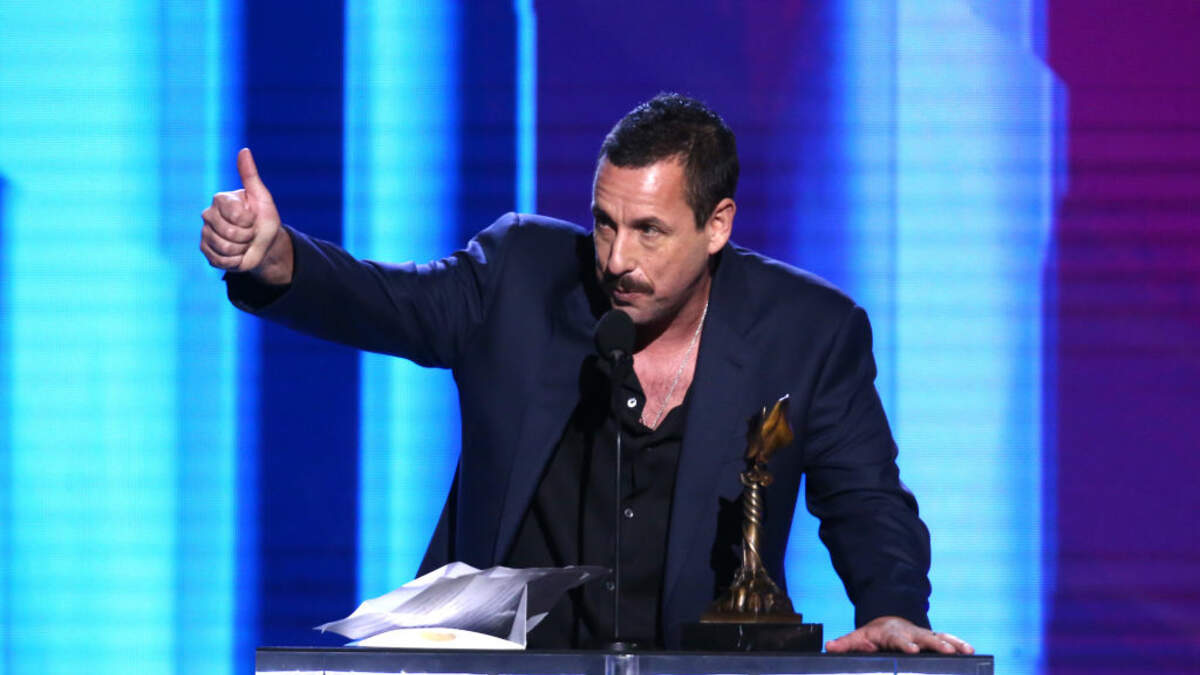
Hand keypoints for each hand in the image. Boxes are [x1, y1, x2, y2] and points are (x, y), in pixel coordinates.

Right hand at [200, 148, 291, 282]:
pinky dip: (235, 262)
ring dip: (242, 250)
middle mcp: (208, 215)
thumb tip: (244, 150)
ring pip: (225, 248)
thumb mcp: (261, 197)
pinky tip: (237, 254)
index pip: (236, 215)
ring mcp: (205, 234)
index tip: (253, 218)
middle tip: (249, 233)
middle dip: (248, 237)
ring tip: (244, 243)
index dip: (250, 221)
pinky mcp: (205, 251)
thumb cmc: (263, 218)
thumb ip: (250, 175)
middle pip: (230, 233)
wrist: (264, 244)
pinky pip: (220, 261)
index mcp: (220, 200)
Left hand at [825, 616, 973, 654]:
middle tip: (947, 651)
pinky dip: (958, 643)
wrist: (887, 621)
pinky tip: (970, 650)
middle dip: (935, 643)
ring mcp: (922, 634)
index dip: (906, 644)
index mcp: (891, 633)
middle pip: (924, 637)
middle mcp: (909, 632)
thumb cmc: (873, 634)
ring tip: (966, 650)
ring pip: (939, 636)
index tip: (913, 649)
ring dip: (953, 643)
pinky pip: (947, 639)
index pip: (899, 639)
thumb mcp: (857, 637)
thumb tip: (831, 647)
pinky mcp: (932, 638)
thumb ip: (846, 644)